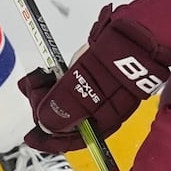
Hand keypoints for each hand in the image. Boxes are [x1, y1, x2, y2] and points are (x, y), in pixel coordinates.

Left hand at [18, 6, 170, 152]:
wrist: (139, 31)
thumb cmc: (119, 57)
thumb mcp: (86, 81)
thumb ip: (66, 104)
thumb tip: (46, 123)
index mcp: (104, 120)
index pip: (74, 139)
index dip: (49, 139)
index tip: (31, 136)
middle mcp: (102, 111)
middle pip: (67, 121)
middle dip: (44, 109)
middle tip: (31, 90)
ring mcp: (100, 93)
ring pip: (66, 102)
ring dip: (47, 93)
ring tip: (36, 78)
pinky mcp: (96, 76)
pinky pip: (71, 86)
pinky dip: (56, 82)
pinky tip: (47, 73)